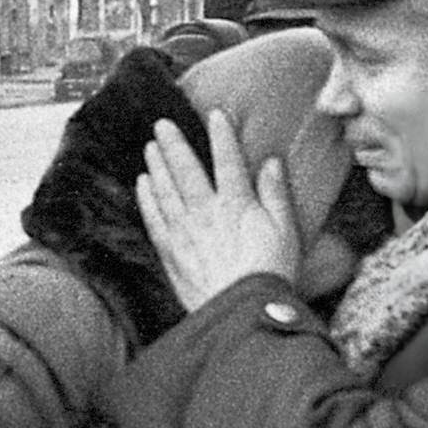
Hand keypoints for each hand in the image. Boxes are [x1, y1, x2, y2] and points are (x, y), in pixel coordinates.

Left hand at [137, 111, 300, 311]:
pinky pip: (154, 219)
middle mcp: (206, 212)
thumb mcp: (285, 230)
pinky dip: (146, 198)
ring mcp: (184, 232)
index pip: (228, 160)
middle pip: (186, 170)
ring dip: (156, 165)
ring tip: (150, 147)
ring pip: (165, 190)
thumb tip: (270, 162)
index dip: (221, 135)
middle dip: (174, 143)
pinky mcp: (171, 253)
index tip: (216, 114)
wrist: (242, 313)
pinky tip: (142, 184)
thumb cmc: (270, 273)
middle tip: (162, 123)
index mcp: (237, 204)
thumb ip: (275, 193)